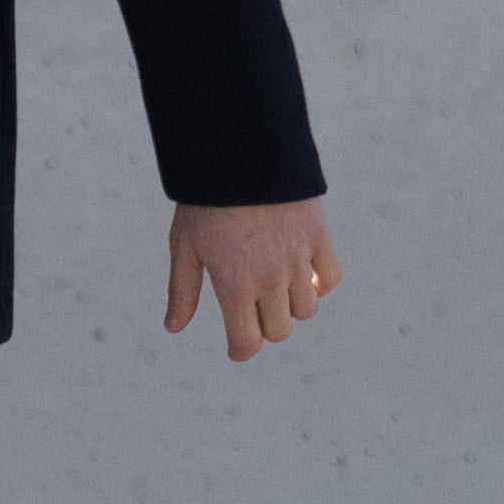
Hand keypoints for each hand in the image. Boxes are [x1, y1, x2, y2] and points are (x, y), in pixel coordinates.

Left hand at [167, 198, 340, 361]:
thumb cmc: (206, 202)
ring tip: (276, 287)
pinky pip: (330, 278)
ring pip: (306, 309)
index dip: (241, 350)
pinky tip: (304, 275)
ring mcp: (298, 260)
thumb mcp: (184, 247)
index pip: (248, 342)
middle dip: (264, 326)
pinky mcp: (318, 239)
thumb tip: (174, 328)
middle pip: (279, 330)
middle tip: (252, 309)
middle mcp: (271, 279)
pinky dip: (319, 284)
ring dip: (291, 306)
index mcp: (235, 286)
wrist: (241, 153)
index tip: (237, 346)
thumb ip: (182, 291)